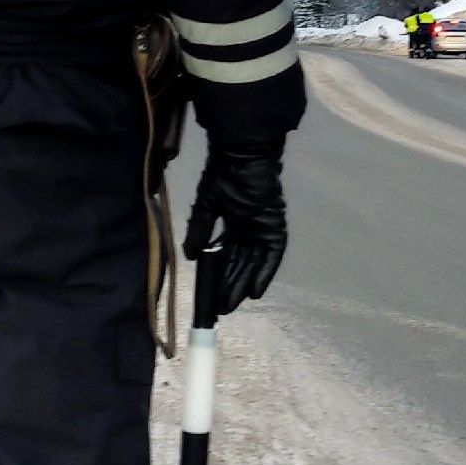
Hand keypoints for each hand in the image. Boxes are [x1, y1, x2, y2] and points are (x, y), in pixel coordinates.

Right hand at [182, 139, 286, 315]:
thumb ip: (199, 232)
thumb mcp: (206, 206)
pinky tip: (254, 291)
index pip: (226, 255)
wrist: (240, 157)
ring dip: (243, 283)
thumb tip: (191, 257)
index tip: (210, 294)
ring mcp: (263, 229)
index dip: (219, 275)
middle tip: (220, 307)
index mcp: (233, 222)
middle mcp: (249, 229)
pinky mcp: (274, 228)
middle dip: (229, 285)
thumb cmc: (223, 176)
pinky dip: (264, 273)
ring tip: (231, 304)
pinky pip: (271, 256)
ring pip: (252, 263)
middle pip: (239, 263)